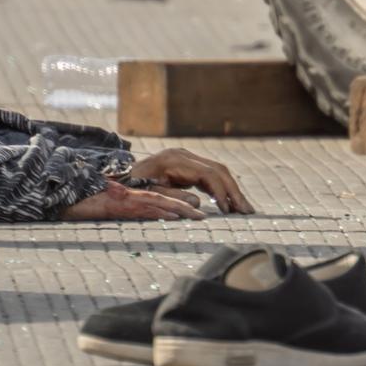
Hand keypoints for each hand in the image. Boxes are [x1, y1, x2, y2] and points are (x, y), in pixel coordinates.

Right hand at [61, 181, 207, 220]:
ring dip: (178, 210)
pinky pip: (142, 209)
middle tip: (204, 217)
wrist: (71, 199)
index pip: (163, 200)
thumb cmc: (91, 204)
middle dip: (186, 209)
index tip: (198, 214)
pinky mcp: (120, 205)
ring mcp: (128, 201)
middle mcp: (134, 198)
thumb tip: (152, 220)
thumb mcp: (115, 208)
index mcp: (135, 198)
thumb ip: (132, 212)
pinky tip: (170, 216)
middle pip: (165, 201)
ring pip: (158, 204)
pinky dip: (157, 212)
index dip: (181, 206)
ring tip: (195, 216)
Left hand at [129, 148, 254, 213]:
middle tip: (247, 211)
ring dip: (231, 189)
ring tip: (244, 209)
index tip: (229, 211)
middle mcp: (183, 155)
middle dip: (234, 191)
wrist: (118, 177)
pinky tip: (228, 203)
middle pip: (218, 170)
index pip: (208, 174)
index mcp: (175, 161)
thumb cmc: (132, 188)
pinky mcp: (186, 164)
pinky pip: (208, 174)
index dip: (222, 192)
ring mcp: (185, 158)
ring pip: (217, 171)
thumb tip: (200, 205)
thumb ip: (174, 199)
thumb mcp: (150, 195)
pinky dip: (220, 188)